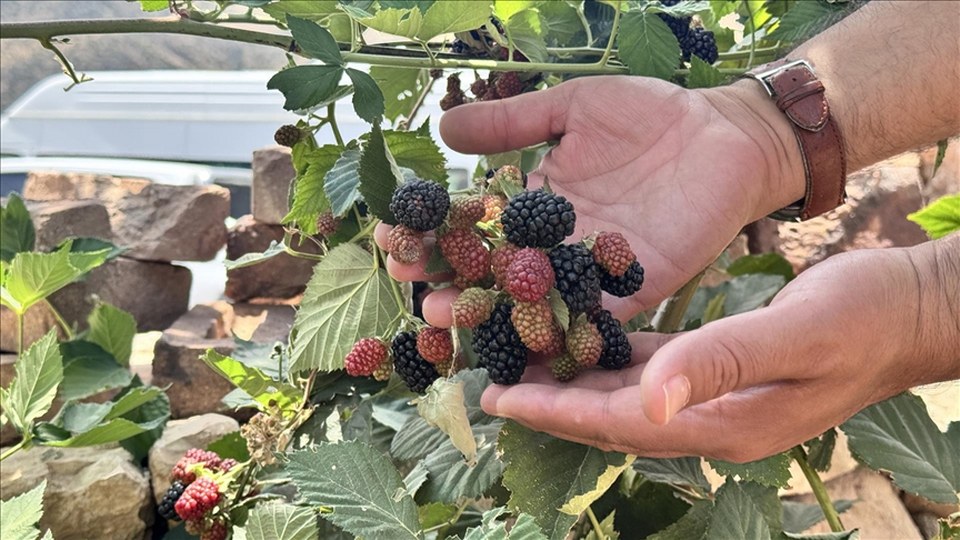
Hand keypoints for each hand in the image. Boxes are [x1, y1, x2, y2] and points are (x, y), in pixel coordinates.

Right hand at [377, 76, 805, 325]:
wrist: (722, 133)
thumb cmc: (648, 114)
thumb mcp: (571, 109)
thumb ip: (513, 124)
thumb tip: (443, 130)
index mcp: (537, 202)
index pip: (473, 222)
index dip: (432, 229)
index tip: (392, 232)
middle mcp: (555, 244)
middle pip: (490, 267)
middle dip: (443, 273)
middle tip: (404, 277)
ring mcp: (590, 270)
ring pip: (528, 298)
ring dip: (482, 309)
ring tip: (439, 313)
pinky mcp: (630, 287)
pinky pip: (588, 317)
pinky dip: (553, 334)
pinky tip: (514, 347)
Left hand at [480, 243, 956, 461]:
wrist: (910, 311)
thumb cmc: (865, 320)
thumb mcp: (798, 335)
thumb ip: (724, 362)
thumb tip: (649, 400)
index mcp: (722, 424)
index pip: (619, 424)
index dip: (556, 410)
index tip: (501, 396)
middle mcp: (710, 420)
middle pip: (609, 418)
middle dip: (549, 403)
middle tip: (490, 383)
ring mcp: (715, 400)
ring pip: (624, 396)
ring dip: (573, 382)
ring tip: (521, 360)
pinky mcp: (719, 372)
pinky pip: (651, 370)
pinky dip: (611, 357)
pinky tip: (584, 336)